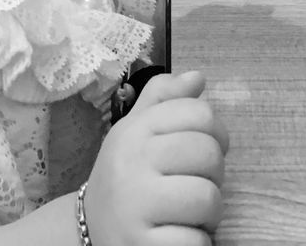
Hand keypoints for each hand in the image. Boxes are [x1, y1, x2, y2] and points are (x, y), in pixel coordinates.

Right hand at [85, 70, 227, 245]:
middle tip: (194, 186)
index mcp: (134, 131)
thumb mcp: (135, 132)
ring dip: (209, 214)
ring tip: (188, 215)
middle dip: (214, 176)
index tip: (203, 152)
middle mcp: (131, 162)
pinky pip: (196, 241)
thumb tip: (198, 77)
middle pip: (208, 154)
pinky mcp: (142, 245)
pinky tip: (178, 237)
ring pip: (208, 198)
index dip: (216, 133)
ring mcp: (135, 206)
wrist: (89, 231)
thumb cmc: (124, 178)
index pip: (199, 114)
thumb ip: (164, 101)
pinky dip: (197, 242)